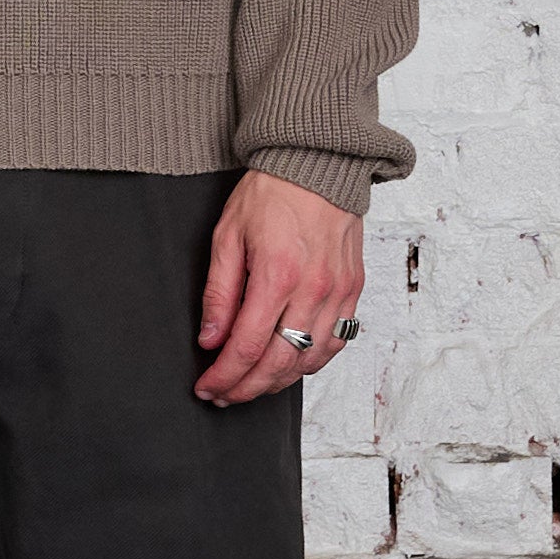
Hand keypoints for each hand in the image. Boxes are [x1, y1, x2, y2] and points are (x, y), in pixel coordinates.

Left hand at [194, 170, 362, 406]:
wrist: (318, 162)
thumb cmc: (270, 193)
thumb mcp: (227, 236)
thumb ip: (219, 293)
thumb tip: (211, 340)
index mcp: (277, 276)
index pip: (246, 348)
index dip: (223, 376)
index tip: (206, 387)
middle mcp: (313, 290)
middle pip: (278, 364)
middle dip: (246, 388)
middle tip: (223, 396)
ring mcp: (338, 292)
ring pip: (310, 360)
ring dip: (278, 382)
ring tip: (251, 385)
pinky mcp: (353, 289)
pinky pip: (336, 343)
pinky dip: (311, 362)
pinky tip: (289, 364)